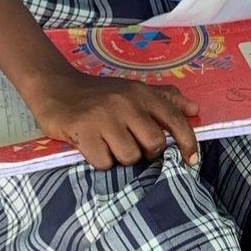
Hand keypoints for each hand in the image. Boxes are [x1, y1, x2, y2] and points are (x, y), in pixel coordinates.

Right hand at [24, 69, 199, 171]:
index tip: (192, 160)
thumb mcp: (133, 90)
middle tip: (134, 148)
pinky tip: (94, 147)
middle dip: (147, 153)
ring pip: (130, 156)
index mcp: (141, 93)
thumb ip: (164, 99)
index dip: (188, 142)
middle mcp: (126, 103)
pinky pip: (104, 162)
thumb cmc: (100, 94)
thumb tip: (194, 110)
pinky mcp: (84, 131)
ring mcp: (104, 117)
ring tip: (110, 145)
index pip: (173, 120)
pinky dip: (101, 161)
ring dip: (121, 158)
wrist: (56, 88)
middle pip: (154, 144)